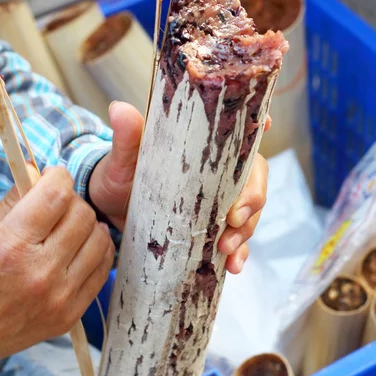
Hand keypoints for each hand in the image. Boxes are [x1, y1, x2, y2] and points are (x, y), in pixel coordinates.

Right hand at [0, 166, 113, 365]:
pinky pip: (104, 267)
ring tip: (70, 226)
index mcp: (11, 247)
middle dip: (70, 201)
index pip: (56, 195)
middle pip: (82, 213)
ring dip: (87, 224)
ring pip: (99, 237)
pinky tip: (82, 245)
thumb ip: (14, 199)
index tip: (52, 178)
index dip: (57, 177)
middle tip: (56, 206)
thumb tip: (38, 171)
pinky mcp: (71, 313)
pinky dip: (97, 249)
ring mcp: (60, 296)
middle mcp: (40, 272)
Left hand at [89, 102, 269, 274]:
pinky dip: (240, 254)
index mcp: (202, 145)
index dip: (258, 125)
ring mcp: (219, 201)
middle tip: (234, 219)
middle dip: (252, 198)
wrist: (109, 211)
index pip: (238, 132)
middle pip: (253, 176)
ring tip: (226, 249)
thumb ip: (126, 137)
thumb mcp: (122, 158)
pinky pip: (237, 241)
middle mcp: (218, 172)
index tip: (266, 123)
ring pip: (250, 211)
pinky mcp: (213, 230)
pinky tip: (234, 266)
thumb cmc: (120, 175)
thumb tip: (118, 109)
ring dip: (246, 230)